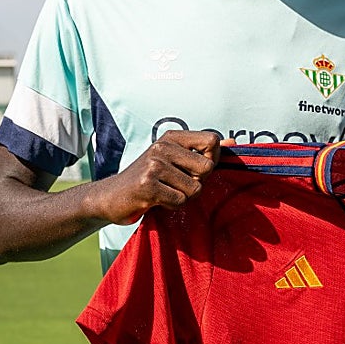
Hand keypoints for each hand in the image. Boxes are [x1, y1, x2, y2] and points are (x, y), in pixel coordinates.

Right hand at [96, 130, 228, 224]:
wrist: (111, 197)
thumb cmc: (149, 179)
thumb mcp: (174, 159)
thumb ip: (203, 152)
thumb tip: (233, 143)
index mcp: (171, 137)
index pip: (212, 140)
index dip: (212, 159)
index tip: (196, 169)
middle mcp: (162, 146)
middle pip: (207, 168)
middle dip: (198, 183)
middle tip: (177, 185)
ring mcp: (154, 165)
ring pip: (195, 188)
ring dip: (183, 197)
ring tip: (165, 193)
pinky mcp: (147, 185)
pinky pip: (179, 201)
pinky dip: (171, 206)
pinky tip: (156, 200)